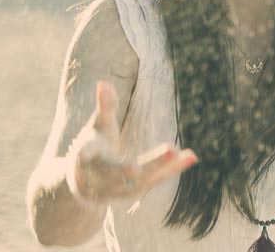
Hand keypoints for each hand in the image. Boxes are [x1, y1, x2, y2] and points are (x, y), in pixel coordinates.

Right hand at [71, 80, 196, 202]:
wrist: (85, 189)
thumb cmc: (93, 150)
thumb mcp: (96, 129)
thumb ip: (104, 108)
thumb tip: (103, 82)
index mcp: (88, 159)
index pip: (85, 155)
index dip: (85, 154)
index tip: (83, 153)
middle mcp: (103, 179)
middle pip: (121, 173)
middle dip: (138, 166)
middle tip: (160, 154)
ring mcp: (119, 190)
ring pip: (144, 179)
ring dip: (165, 167)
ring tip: (187, 155)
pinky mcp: (136, 193)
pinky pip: (156, 180)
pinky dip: (173, 169)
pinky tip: (191, 157)